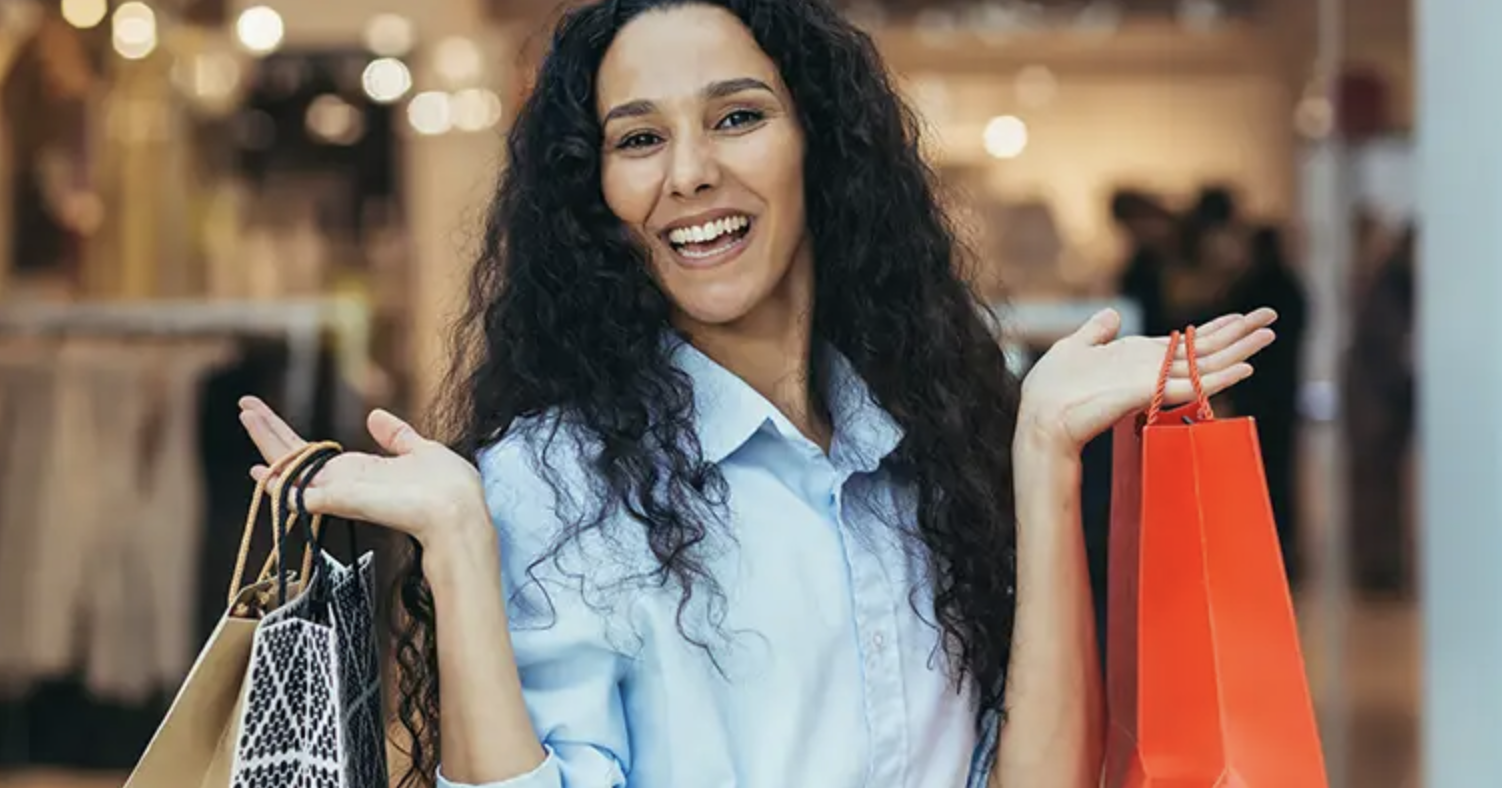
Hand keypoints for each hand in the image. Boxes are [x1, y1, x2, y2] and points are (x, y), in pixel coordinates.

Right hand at [238, 397, 487, 547]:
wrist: (460, 512)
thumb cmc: (447, 488)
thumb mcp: (420, 450)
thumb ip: (396, 436)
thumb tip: (375, 416)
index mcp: (359, 471)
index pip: (313, 452)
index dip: (287, 434)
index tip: (264, 413)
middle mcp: (343, 483)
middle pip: (294, 455)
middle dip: (268, 431)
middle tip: (243, 405)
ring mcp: (341, 493)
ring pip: (293, 468)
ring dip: (268, 443)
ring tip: (245, 414)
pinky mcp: (344, 501)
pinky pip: (304, 495)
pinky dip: (281, 486)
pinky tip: (260, 474)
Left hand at [1017, 307, 1276, 452]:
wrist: (1041, 415)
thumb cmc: (1052, 389)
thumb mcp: (1075, 348)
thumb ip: (1097, 332)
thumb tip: (1114, 314)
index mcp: (1141, 359)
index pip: (1187, 342)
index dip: (1215, 328)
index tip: (1242, 316)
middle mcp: (1155, 371)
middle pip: (1206, 350)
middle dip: (1239, 332)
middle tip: (1273, 316)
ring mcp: (1155, 383)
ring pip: (1208, 364)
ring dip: (1240, 348)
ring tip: (1270, 333)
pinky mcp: (1150, 393)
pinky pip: (1193, 385)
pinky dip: (1221, 377)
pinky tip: (1245, 367)